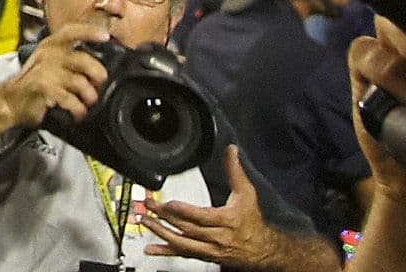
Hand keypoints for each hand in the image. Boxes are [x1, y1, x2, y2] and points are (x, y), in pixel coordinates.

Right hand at [0, 32, 109, 130]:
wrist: (10, 102)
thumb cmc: (31, 86)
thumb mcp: (48, 65)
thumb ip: (69, 61)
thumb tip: (97, 68)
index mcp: (50, 46)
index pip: (71, 31)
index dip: (89, 32)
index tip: (105, 36)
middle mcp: (48, 54)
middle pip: (83, 59)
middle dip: (97, 74)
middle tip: (99, 83)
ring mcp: (45, 70)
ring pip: (79, 81)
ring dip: (88, 96)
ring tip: (87, 102)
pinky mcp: (43, 86)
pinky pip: (70, 98)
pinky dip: (77, 108)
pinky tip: (77, 112)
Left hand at [144, 148, 297, 267]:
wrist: (259, 249)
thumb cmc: (251, 221)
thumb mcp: (246, 194)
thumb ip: (236, 171)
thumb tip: (231, 150)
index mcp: (227, 221)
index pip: (203, 217)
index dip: (186, 211)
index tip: (170, 204)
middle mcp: (217, 237)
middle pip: (188, 228)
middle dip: (166, 216)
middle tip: (149, 205)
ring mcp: (209, 249)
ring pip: (182, 242)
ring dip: (161, 232)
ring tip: (145, 221)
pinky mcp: (203, 256)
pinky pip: (182, 254)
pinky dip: (165, 251)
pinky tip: (151, 248)